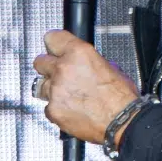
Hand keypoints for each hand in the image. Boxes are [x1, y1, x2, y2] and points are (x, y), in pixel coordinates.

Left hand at [33, 30, 140, 144]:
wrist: (121, 121)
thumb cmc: (120, 97)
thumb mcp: (111, 68)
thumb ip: (90, 62)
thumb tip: (85, 63)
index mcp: (78, 53)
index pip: (52, 38)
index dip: (53, 44)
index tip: (53, 48)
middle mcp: (63, 69)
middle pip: (40, 62)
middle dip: (48, 67)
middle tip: (58, 74)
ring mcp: (55, 91)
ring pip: (40, 85)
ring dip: (50, 89)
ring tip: (65, 95)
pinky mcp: (53, 110)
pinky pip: (47, 106)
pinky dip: (56, 108)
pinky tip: (70, 110)